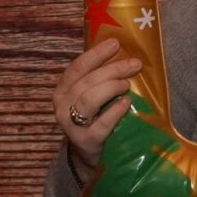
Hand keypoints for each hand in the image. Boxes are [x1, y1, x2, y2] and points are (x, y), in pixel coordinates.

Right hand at [54, 38, 141, 174]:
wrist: (89, 153)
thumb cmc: (94, 117)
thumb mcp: (90, 95)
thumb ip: (98, 78)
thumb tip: (123, 53)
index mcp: (63, 89)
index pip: (78, 67)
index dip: (96, 54)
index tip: (115, 43)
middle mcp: (62, 105)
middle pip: (88, 81)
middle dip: (113, 69)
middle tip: (134, 64)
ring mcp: (72, 124)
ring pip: (90, 98)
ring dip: (112, 87)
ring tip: (127, 84)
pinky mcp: (86, 141)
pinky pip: (102, 123)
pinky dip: (115, 111)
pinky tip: (126, 103)